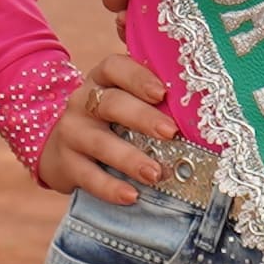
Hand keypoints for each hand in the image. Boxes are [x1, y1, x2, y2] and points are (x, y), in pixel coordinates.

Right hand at [37, 50, 180, 204]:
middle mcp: (82, 102)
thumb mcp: (123, 102)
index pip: (114, 67)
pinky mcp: (65, 163)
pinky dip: (110, 187)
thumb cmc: (109, 123)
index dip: (138, 77)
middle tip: (170, 133)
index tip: (162, 93)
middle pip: (110, 104)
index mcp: (101, 81)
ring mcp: (71, 133)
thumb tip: (202, 106)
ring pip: (99, 142)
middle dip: (142, 117)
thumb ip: (152, 98)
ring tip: (155, 174)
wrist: (61, 150)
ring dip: (130, 158)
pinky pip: (87, 176)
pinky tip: (132, 196)